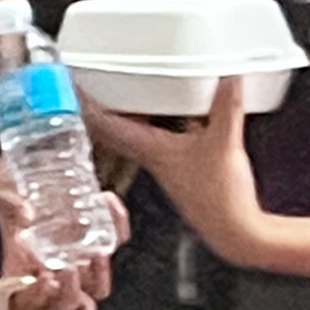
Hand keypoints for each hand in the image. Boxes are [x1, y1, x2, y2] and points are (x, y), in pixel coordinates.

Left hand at [87, 97, 267, 266]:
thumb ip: (226, 106)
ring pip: (132, 135)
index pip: (106, 123)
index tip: (75, 83)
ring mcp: (163, 165)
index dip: (87, 102)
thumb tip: (228, 78)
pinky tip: (166, 116)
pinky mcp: (178, 170)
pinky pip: (155, 141)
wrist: (234, 231)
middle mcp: (151, 158)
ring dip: (125, 115)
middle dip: (100, 105)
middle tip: (92, 82)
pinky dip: (152, 125)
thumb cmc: (220, 199)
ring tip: (120, 92)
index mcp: (150, 150)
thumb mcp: (224, 142)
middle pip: (112, 129)